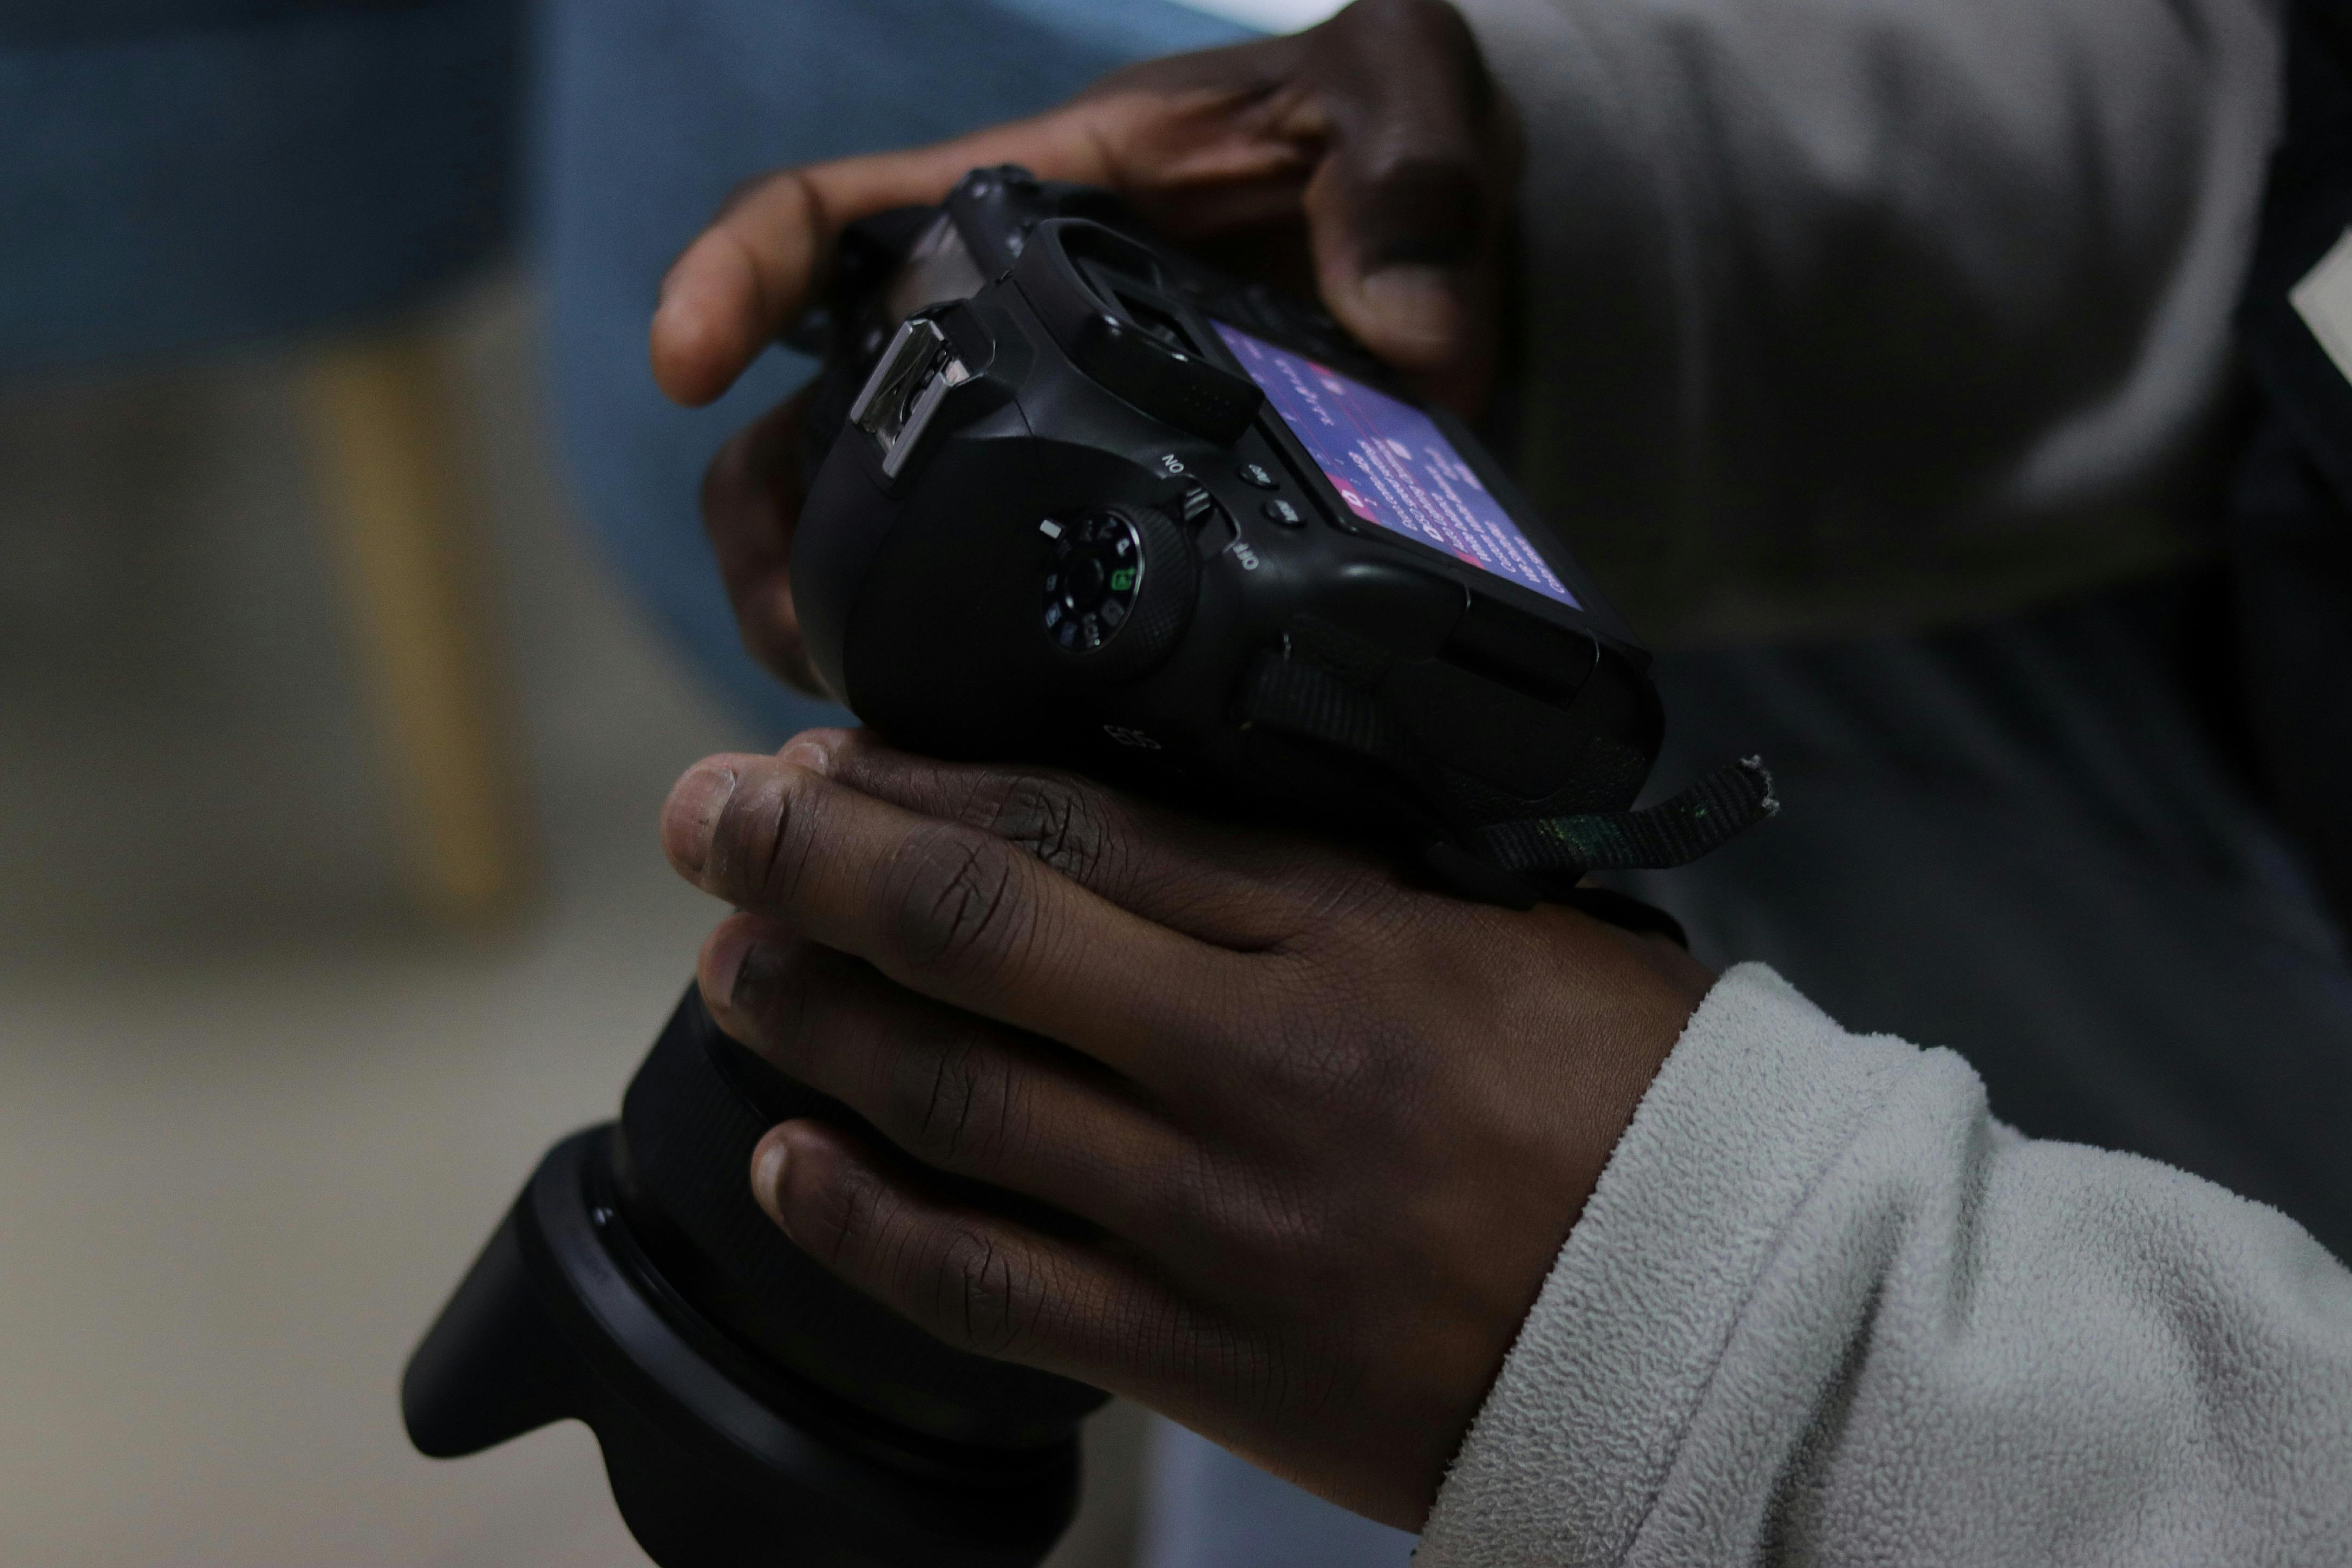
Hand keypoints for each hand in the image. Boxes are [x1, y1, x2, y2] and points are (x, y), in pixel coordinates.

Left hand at [658, 729, 1709, 1527]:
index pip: (1086, 819)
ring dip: (816, 1020)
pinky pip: (990, 1284)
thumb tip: (1186, 825)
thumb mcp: (1520, 933)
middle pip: (984, 927)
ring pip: (957, 1095)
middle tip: (708, 815)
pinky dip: (867, 1223)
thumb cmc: (1648, 1107)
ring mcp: (1220, 1213)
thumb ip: (1352, 879)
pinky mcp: (1206, 1355)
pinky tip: (786, 1165)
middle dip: (814, 860)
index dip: (925, 781)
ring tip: (728, 968)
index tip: (827, 751)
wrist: (1745, 1325)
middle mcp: (1263, 1055)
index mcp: (1354, 927)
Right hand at [666, 0, 1518, 696]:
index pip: (830, 219)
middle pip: (808, 421)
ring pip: (875, 533)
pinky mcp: (1107, 534)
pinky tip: (987, 758)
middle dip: (760, 524)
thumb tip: (1409, 339)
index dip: (733, 277)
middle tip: (786, 628)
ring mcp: (1044, 443)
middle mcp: (1003, 336)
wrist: (1456, 251)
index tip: (679, 362)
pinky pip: (1007, 611)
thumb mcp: (1400, 97)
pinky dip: (975, 681)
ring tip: (860, 714)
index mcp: (1027, 211)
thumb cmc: (1390, 138)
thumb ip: (1402, 186)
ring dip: (835, 619)